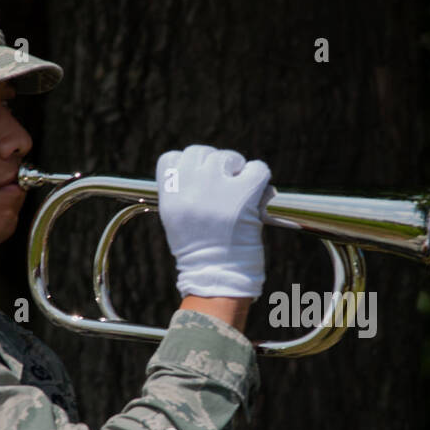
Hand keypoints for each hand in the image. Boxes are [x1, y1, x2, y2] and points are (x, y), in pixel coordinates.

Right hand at [154, 145, 270, 298]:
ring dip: (236, 169)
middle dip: (214, 165)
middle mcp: (190, 187)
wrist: (218, 277)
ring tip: (239, 191)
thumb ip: (183, 192)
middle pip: (199, 152)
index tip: (200, 177)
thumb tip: (202, 170)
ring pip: (227, 157)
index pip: (171, 158)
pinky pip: (257, 168)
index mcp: (169, 194)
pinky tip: (256, 193)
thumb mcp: (177, 221)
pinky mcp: (244, 194)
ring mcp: (217, 188)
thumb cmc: (200, 254)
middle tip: (224, 183)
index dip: (188, 165)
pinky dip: (260, 177)